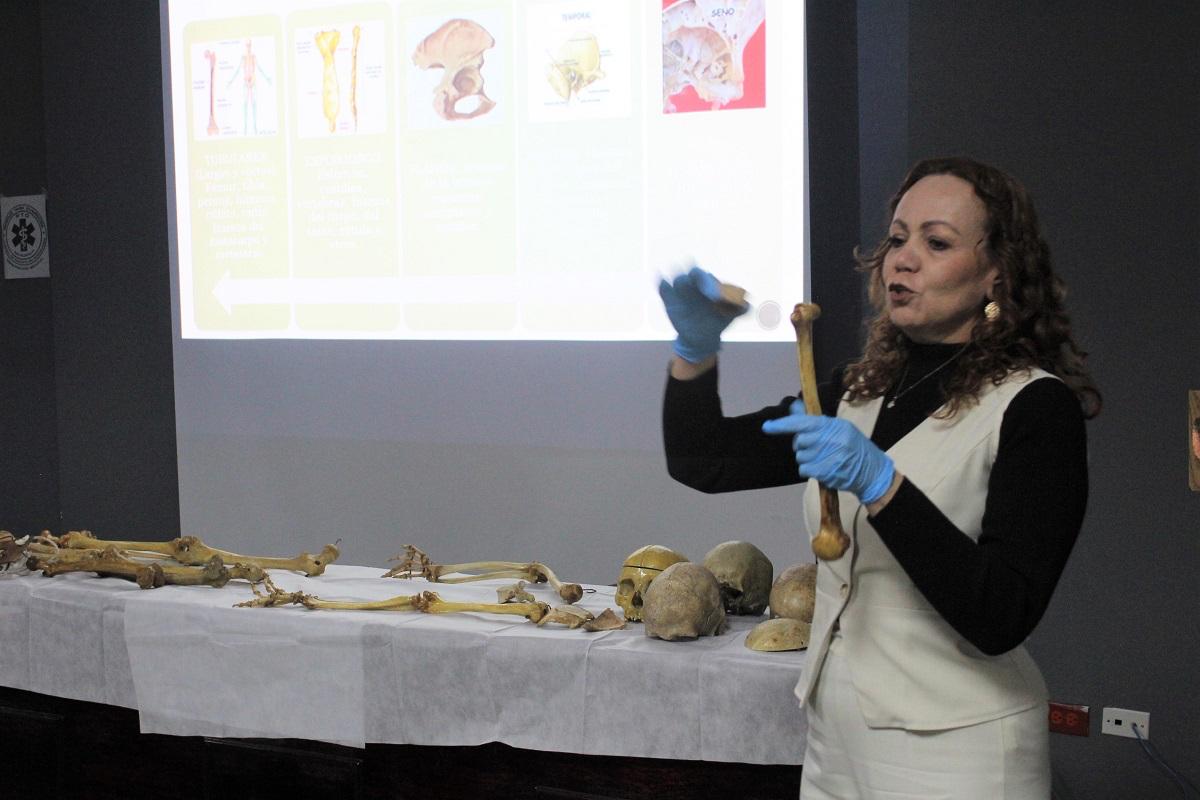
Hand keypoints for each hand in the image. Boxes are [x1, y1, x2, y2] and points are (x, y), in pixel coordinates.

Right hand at [658, 265, 748, 362]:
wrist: (701, 337)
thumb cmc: (718, 321)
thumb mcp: (732, 314)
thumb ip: (741, 308)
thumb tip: (746, 303)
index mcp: (707, 285)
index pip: (704, 277)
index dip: (707, 282)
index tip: (712, 295)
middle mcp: (693, 286)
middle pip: (689, 276)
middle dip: (690, 279)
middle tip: (691, 283)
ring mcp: (680, 293)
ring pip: (677, 281)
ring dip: (678, 282)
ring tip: (679, 285)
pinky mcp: (669, 301)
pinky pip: (664, 290)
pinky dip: (662, 286)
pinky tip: (663, 283)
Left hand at [761, 401, 894, 503]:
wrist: (872, 472)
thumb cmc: (855, 448)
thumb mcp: (841, 429)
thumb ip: (816, 421)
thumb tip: (794, 406)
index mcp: (834, 426)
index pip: (803, 422)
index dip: (782, 424)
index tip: (767, 426)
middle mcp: (830, 439)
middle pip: (799, 440)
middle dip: (802, 445)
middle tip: (816, 447)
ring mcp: (828, 457)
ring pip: (800, 456)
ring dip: (807, 458)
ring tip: (824, 459)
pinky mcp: (825, 472)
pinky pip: (804, 469)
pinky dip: (809, 470)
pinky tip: (823, 469)